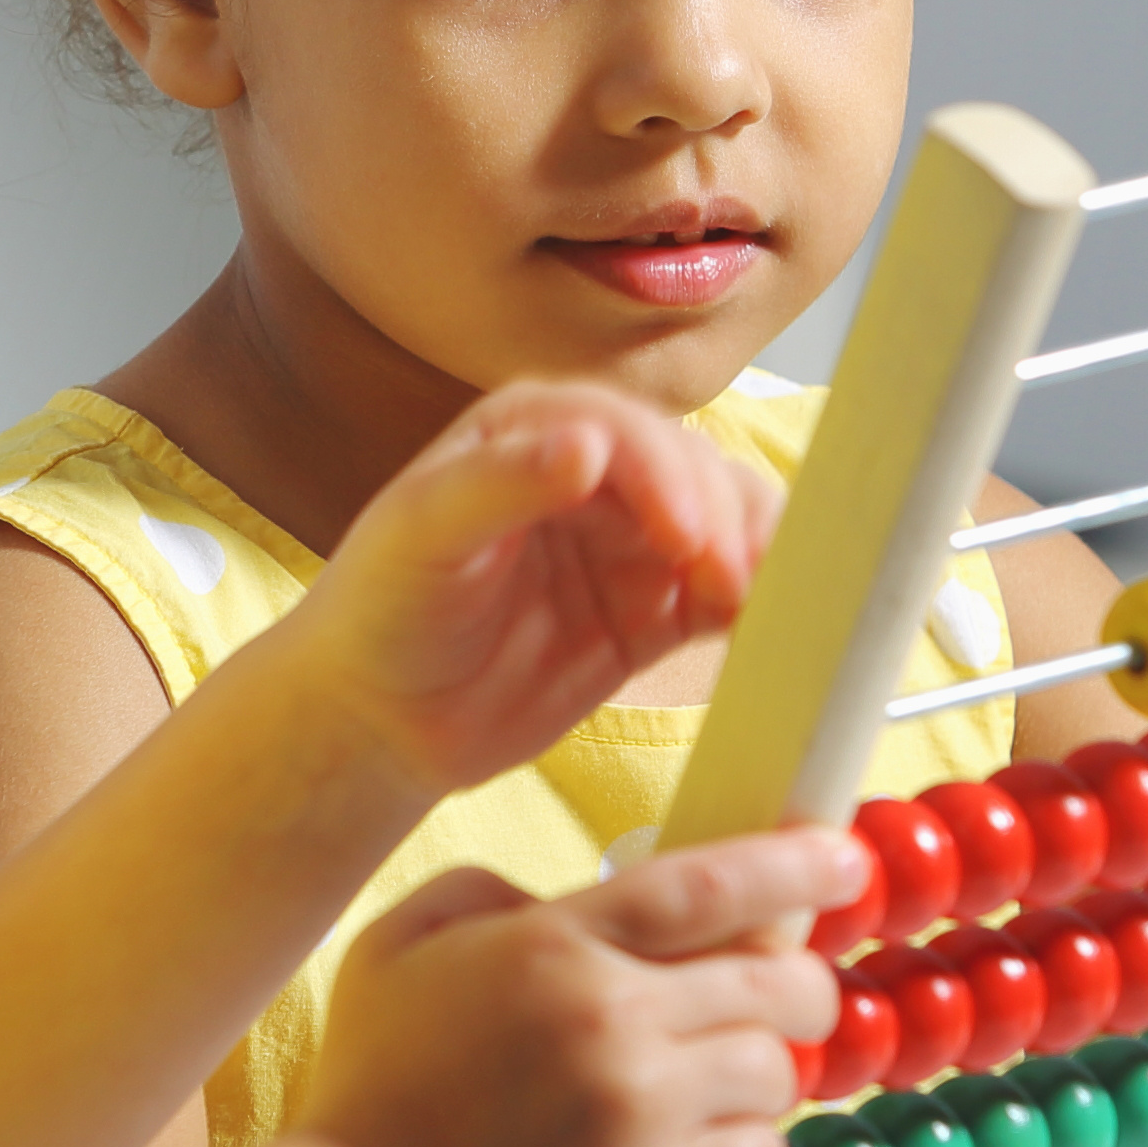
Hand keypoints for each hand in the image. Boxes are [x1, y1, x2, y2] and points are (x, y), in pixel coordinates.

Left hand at [271, 383, 780, 802]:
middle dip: (722, 520)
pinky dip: (760, 605)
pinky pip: (728, 595)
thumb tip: (587, 444)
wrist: (378, 719)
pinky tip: (769, 628)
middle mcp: (596, 471)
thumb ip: (499, 483)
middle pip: (693, 471)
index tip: (683, 536)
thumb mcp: (420, 536)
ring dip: (756, 554)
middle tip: (728, 583)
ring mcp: (632, 542)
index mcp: (534, 427)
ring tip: (759, 603)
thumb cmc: (379, 612)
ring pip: (727, 523)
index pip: (625, 430)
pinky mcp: (656, 610)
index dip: (666, 476)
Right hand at [295, 831, 845, 1146]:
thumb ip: (483, 892)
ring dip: (767, 1076)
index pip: (709, 885)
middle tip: (789, 999)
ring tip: (725, 1088)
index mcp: (552, 944)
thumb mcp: (396, 947)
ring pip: (780, 1071)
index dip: (794, 867)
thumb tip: (562, 898)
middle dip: (802, 984)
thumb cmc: (372, 1091)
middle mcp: (608, 1018)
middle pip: (775, 978)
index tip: (844, 863)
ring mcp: (638, 1113)